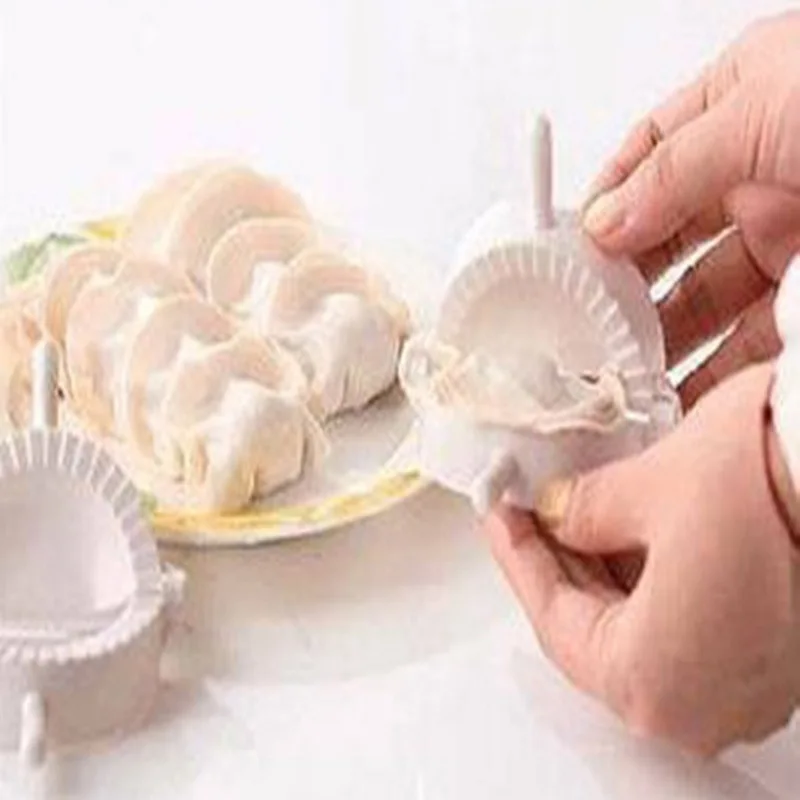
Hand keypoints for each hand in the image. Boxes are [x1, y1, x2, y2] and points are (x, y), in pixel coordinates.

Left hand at [484, 363, 799, 754]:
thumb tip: (557, 511)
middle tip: (532, 509)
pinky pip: (686, 621)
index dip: (519, 555)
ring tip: (574, 508)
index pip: (552, 618)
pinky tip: (628, 524)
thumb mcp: (647, 488)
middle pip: (595, 628)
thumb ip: (582, 509)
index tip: (501, 514)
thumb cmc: (780, 487)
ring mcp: (743, 684)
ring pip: (640, 625)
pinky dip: (649, 574)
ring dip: (603, 563)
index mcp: (654, 681)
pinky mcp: (771, 652)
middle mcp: (703, 704)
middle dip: (560, 559)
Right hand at [583, 11, 799, 406]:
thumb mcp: (765, 104)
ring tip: (624, 377)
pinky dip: (717, 372)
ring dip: (664, 341)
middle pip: (668, 244)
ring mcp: (795, 238)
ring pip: (707, 302)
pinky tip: (684, 393)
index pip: (646, 161)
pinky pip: (755, 342)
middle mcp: (761, 175)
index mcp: (741, 110)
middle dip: (623, 288)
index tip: (565, 253)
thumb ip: (670, 169)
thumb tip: (603, 220)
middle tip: (586, 331)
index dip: (602, 205)